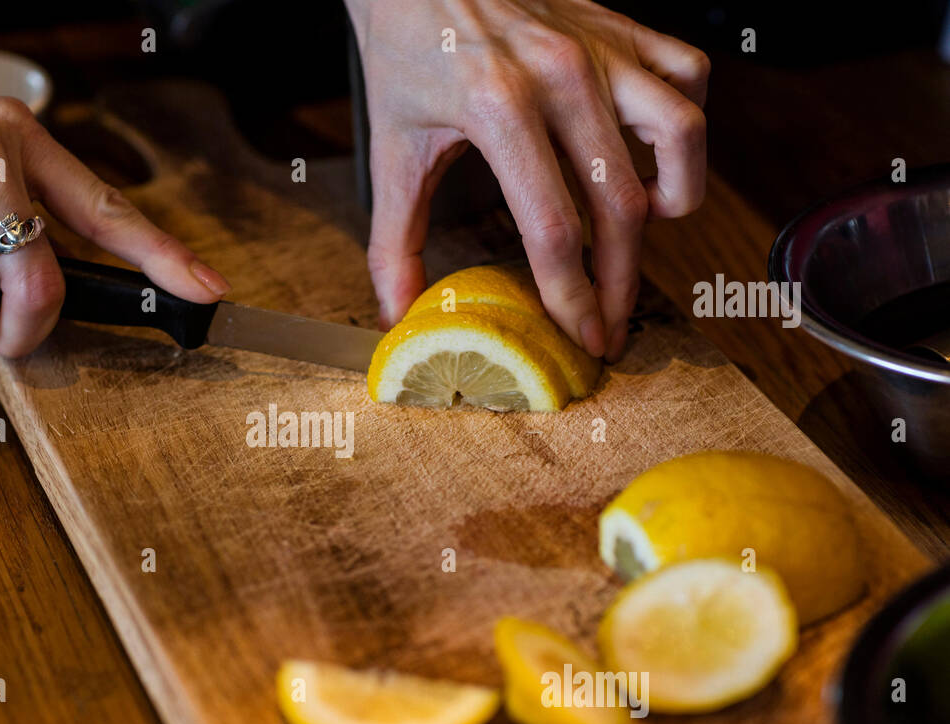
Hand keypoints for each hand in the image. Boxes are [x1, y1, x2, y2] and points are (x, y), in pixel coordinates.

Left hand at [344, 0, 708, 359]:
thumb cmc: (406, 46)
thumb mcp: (391, 148)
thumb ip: (394, 239)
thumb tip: (399, 311)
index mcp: (499, 107)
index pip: (554, 228)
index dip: (574, 297)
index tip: (585, 338)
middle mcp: (562, 74)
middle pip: (621, 203)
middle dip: (622, 280)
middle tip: (613, 321)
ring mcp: (600, 46)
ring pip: (682, 133)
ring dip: (677, 195)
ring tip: (649, 227)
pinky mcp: (620, 25)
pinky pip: (686, 73)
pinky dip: (682, 124)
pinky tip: (650, 155)